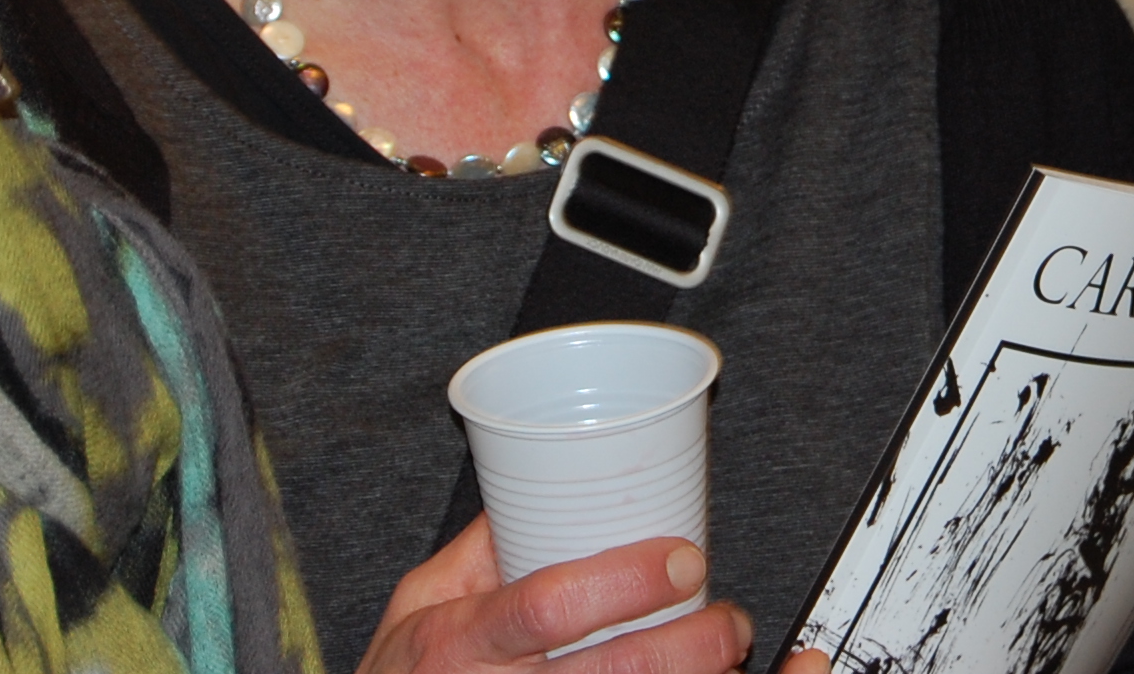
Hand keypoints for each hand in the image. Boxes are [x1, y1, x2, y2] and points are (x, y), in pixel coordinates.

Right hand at [356, 525, 761, 673]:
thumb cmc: (404, 672)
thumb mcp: (423, 599)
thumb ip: (484, 546)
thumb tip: (549, 478)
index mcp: (460, 638)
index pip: (546, 605)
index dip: (623, 582)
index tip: (682, 558)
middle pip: (609, 672)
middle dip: (685, 645)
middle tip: (728, 618)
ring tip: (725, 656)